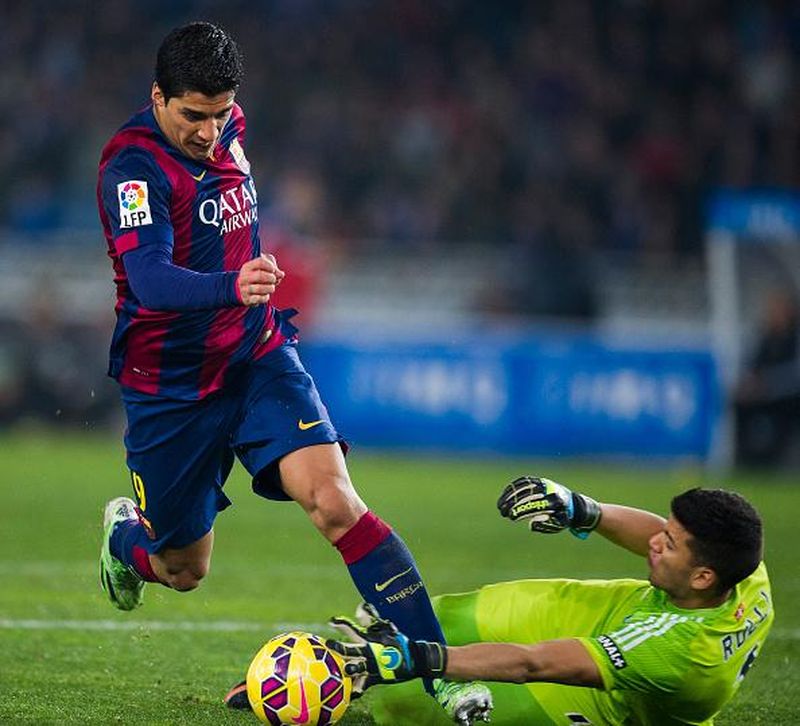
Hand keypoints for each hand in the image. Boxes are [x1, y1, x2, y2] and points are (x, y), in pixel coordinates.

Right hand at [237, 253, 283, 305]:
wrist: (243, 290)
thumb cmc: (257, 276)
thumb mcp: (264, 266)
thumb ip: (274, 266)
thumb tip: (281, 274)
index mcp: (247, 267)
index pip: (260, 262)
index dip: (271, 266)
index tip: (273, 270)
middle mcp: (244, 277)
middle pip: (260, 275)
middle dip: (272, 278)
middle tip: (274, 280)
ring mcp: (244, 289)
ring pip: (259, 288)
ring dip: (270, 288)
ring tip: (271, 288)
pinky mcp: (248, 299)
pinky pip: (259, 299)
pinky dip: (266, 297)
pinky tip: (266, 295)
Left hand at [326, 614, 445, 695]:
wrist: (413, 659)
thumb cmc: (396, 641)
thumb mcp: (384, 628)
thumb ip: (370, 618)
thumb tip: (359, 607)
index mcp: (369, 639)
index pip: (354, 629)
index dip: (343, 625)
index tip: (332, 621)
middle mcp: (370, 651)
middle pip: (353, 648)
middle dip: (341, 647)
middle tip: (328, 644)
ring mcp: (373, 665)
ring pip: (360, 667)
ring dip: (352, 668)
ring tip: (345, 669)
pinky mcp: (376, 678)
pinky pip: (365, 685)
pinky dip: (357, 690)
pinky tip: (349, 696)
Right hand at [497, 476, 600, 537]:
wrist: (573, 503)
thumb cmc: (564, 517)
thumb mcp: (559, 525)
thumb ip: (546, 526)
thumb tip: (531, 524)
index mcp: (555, 501)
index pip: (534, 505)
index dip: (521, 511)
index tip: (511, 517)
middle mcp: (549, 489)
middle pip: (526, 495)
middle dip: (512, 504)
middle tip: (502, 512)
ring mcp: (543, 483)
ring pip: (523, 487)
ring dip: (509, 495)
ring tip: (500, 505)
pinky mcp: (539, 480)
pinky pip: (524, 481)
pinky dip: (513, 487)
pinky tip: (505, 494)